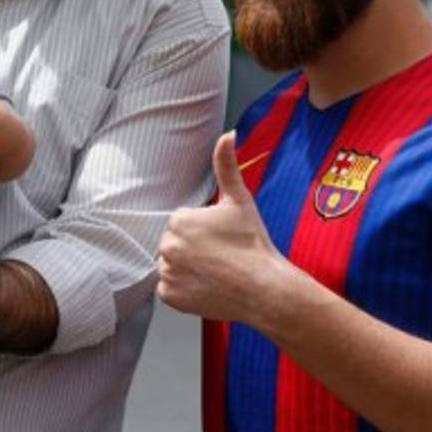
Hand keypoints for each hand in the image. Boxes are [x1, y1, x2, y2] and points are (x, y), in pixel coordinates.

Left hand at [157, 132, 285, 324]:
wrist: (264, 288)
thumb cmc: (252, 243)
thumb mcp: (240, 200)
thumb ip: (226, 165)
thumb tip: (227, 135)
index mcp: (179, 220)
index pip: (183, 222)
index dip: (204, 230)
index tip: (222, 238)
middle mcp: (167, 246)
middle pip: (175, 242)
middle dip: (193, 247)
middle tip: (220, 255)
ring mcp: (167, 273)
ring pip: (171, 264)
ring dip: (187, 267)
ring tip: (215, 271)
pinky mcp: (170, 297)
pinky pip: (169, 288)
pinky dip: (183, 288)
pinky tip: (207, 285)